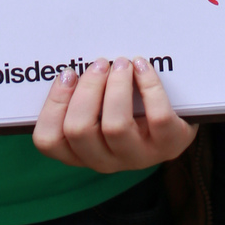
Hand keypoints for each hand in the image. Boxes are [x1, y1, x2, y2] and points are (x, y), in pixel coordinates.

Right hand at [33, 56, 197, 172]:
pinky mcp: (168, 145)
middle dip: (88, 89)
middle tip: (100, 63)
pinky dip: (149, 85)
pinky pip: (157, 117)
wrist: (175, 119)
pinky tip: (142, 67)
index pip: (48, 140)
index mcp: (79, 152)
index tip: (67, 73)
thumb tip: (69, 64)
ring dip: (116, 86)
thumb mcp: (98, 108)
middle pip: (79, 130)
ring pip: (115, 126)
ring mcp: (137, 156)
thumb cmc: (127, 107)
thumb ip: (80, 93)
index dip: (54, 104)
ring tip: (122, 63)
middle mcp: (104, 161)